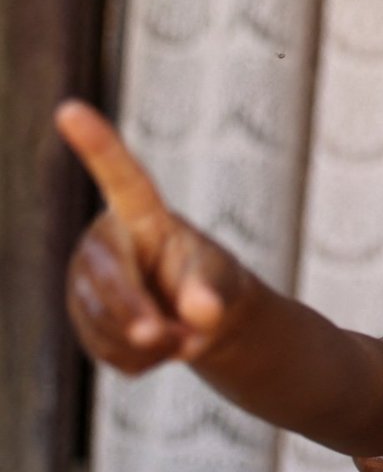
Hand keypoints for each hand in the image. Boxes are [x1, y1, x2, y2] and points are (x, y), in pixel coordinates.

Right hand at [55, 100, 244, 371]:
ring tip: (185, 340)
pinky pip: (105, 352)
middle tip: (177, 340)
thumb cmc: (214, 285)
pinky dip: (140, 363)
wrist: (201, 321)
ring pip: (101, 322)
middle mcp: (102, 242)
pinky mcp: (82, 319)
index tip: (70, 108)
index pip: (120, 177)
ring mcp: (85, 281)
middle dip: (136, 314)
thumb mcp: (224, 284)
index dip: (97, 146)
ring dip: (148, 345)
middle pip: (106, 278)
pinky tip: (159, 351)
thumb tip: (201, 313)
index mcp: (141, 215)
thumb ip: (213, 293)